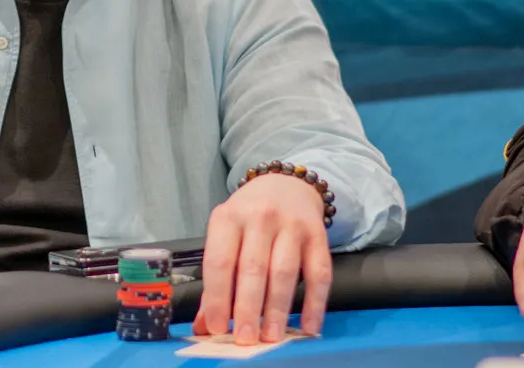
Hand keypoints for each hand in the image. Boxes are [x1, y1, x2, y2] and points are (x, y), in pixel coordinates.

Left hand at [193, 173, 332, 344]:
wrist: (286, 185)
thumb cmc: (248, 218)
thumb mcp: (225, 236)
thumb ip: (216, 280)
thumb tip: (204, 325)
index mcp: (228, 217)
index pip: (219, 261)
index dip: (217, 297)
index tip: (216, 326)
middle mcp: (259, 217)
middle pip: (253, 268)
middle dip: (248, 307)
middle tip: (246, 338)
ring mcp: (291, 225)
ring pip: (284, 272)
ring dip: (278, 309)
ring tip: (272, 337)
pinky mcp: (318, 236)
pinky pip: (319, 273)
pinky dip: (315, 302)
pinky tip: (309, 325)